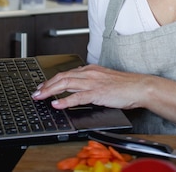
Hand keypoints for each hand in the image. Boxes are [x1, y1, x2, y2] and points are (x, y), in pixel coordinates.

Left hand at [31, 64, 145, 109]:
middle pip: (62, 77)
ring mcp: (93, 82)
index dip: (52, 80)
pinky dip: (65, 100)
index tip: (43, 86)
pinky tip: (57, 104)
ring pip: (66, 84)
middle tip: (36, 93)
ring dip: (50, 91)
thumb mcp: (104, 81)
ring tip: (40, 97)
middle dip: (46, 85)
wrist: (140, 87)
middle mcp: (90, 73)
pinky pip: (77, 97)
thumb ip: (91, 83)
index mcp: (91, 70)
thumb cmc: (125, 86)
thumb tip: (78, 90)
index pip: (66, 73)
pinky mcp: (98, 93)